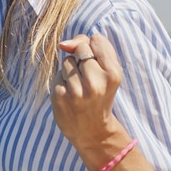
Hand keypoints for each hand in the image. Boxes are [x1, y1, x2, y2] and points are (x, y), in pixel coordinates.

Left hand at [50, 33, 123, 150]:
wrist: (92, 131)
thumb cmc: (100, 93)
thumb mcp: (107, 70)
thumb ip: (90, 47)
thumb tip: (63, 44)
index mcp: (113, 74)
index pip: (97, 39)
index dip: (94, 48)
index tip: (98, 64)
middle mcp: (96, 83)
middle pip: (80, 47)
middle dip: (81, 58)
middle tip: (88, 78)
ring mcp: (77, 91)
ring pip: (67, 60)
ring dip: (71, 70)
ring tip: (79, 87)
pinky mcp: (60, 97)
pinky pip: (57, 74)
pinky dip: (62, 81)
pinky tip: (70, 95)